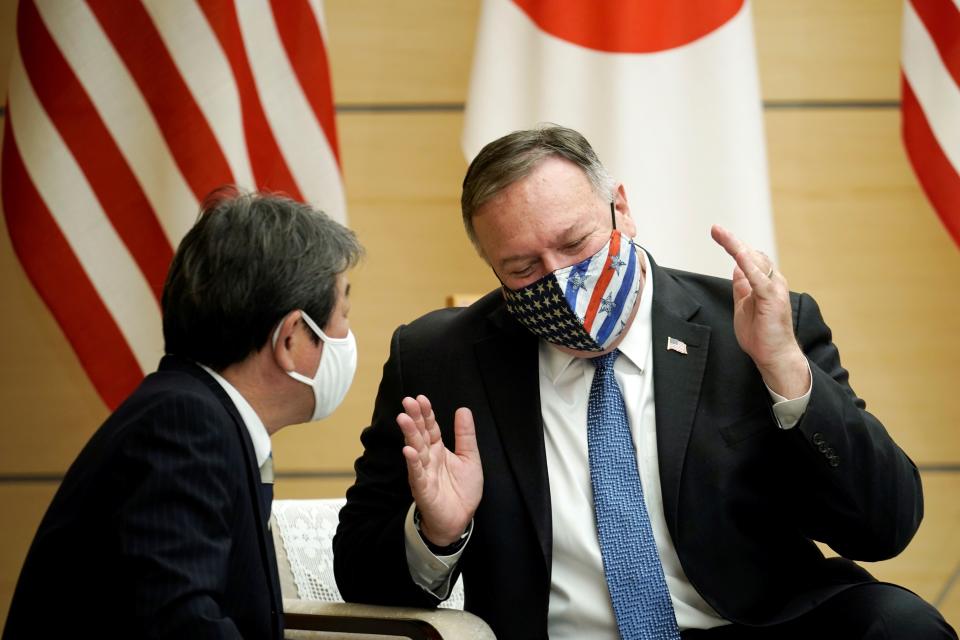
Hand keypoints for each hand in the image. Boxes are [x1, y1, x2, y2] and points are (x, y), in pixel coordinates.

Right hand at [396, 395, 482, 545]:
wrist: (460, 519)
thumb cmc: (462, 490)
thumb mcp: (470, 458)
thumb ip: (465, 435)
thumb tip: (463, 409)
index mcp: (438, 450)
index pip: (430, 427)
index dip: (426, 413)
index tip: (421, 398)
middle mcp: (428, 458)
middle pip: (420, 435)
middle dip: (414, 418)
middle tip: (408, 401)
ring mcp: (424, 473)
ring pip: (415, 450)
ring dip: (409, 435)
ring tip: (404, 419)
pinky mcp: (423, 489)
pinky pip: (416, 474)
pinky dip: (412, 463)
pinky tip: (408, 451)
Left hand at [711, 225, 809, 398]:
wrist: (773, 356)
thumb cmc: (760, 335)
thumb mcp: (743, 305)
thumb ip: (741, 287)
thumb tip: (736, 269)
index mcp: (764, 283)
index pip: (749, 258)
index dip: (733, 245)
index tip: (717, 232)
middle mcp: (772, 282)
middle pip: (752, 254)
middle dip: (732, 241)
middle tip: (715, 229)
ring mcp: (774, 289)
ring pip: (755, 261)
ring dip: (737, 247)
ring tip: (722, 235)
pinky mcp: (772, 299)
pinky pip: (759, 278)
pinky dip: (748, 266)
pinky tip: (738, 255)